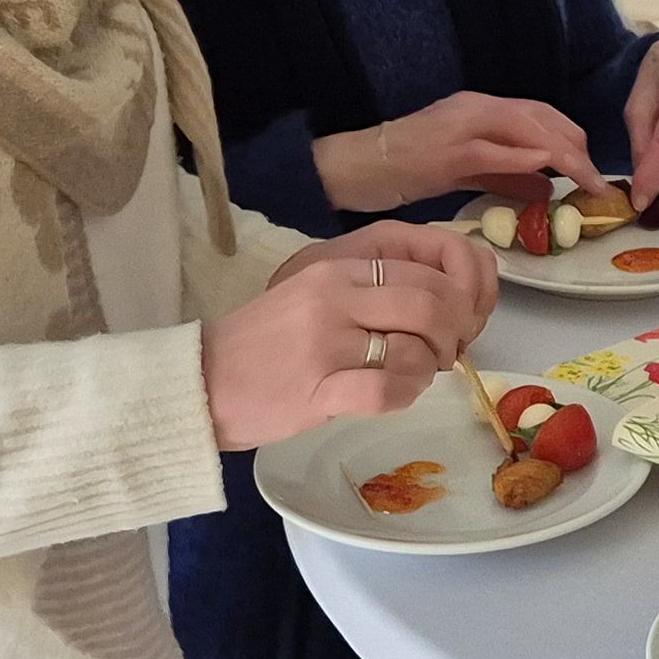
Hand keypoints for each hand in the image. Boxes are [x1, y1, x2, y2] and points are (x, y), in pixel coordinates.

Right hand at [201, 220, 495, 449]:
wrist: (200, 386)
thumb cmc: (261, 346)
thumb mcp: (312, 297)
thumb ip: (368, 292)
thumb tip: (439, 302)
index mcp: (334, 269)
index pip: (424, 262)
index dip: (459, 292)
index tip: (457, 317)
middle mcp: (333, 297)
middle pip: (431, 300)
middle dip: (455, 330)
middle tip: (447, 351)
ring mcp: (325, 344)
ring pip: (416, 343)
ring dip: (433, 364)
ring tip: (420, 374)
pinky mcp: (318, 390)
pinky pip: (387, 389)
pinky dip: (406, 394)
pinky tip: (396, 396)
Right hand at [318, 92, 598, 213]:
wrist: (355, 166)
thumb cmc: (407, 168)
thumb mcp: (466, 170)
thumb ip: (506, 176)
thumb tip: (546, 186)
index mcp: (482, 108)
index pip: (541, 114)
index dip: (573, 140)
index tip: (593, 170)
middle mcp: (476, 107)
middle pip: (542, 116)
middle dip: (576, 147)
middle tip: (596, 181)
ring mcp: (461, 123)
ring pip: (525, 127)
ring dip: (562, 154)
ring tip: (585, 179)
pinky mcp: (446, 148)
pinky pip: (492, 149)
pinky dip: (522, 156)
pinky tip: (547, 168)